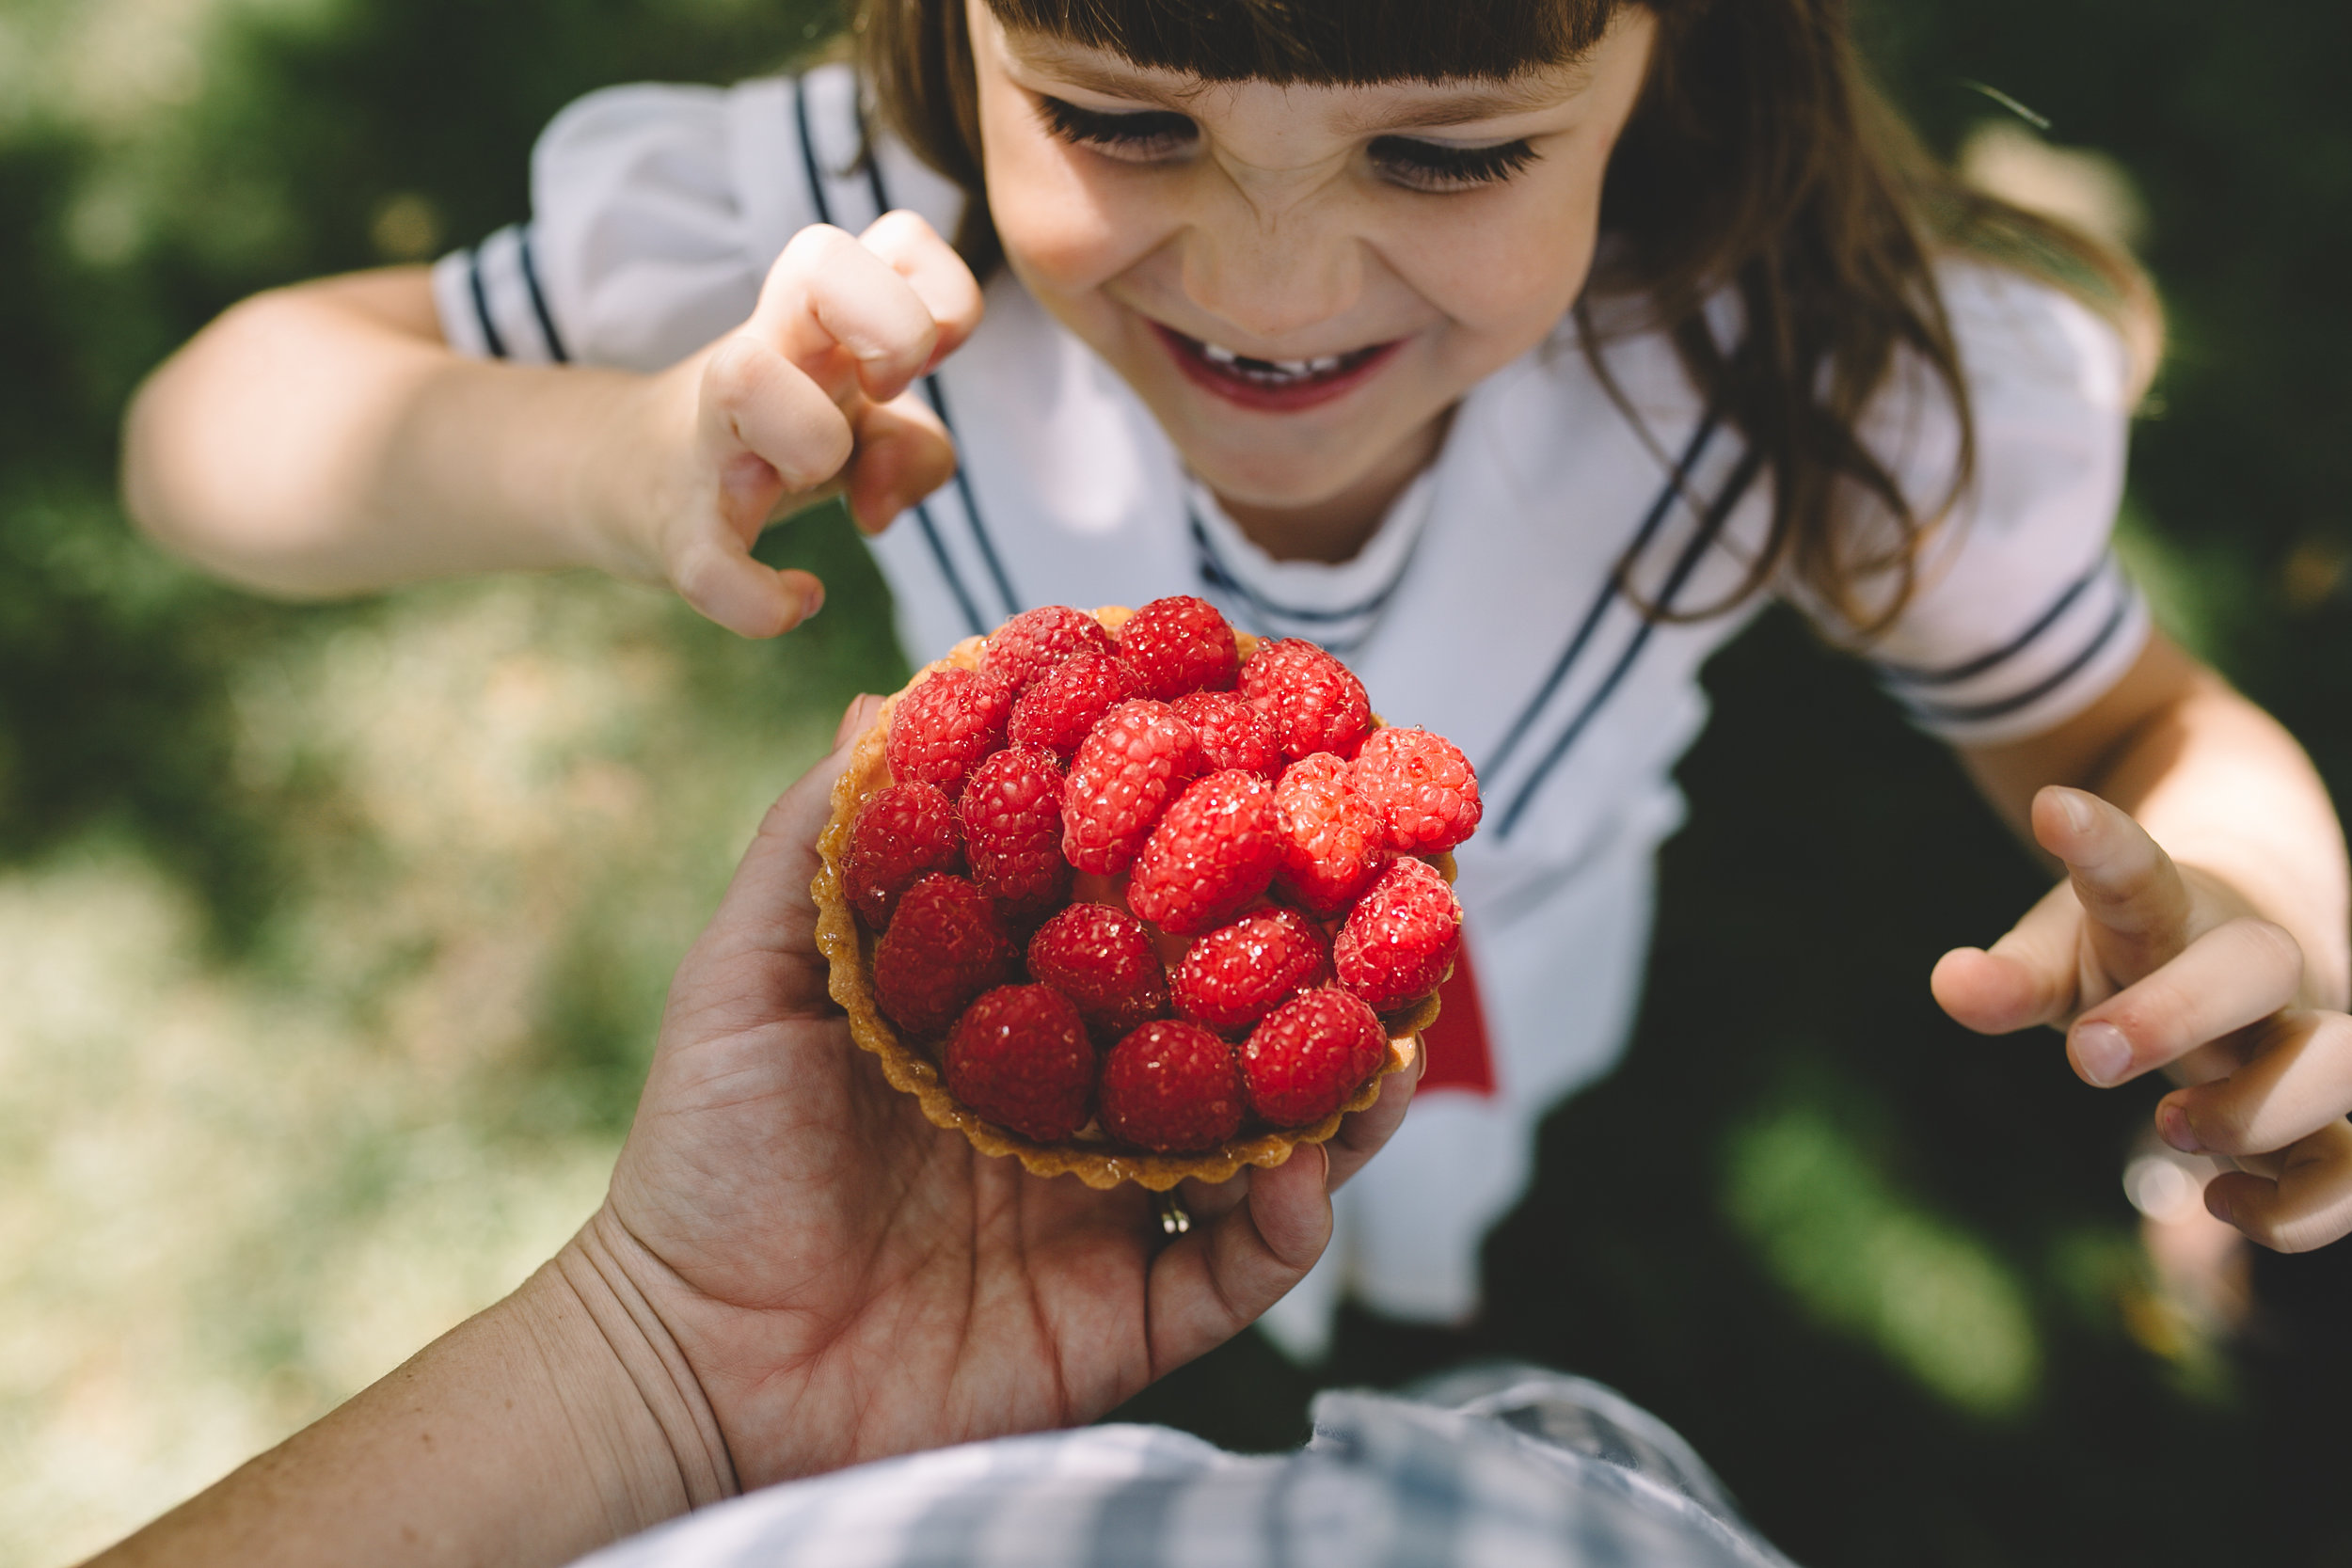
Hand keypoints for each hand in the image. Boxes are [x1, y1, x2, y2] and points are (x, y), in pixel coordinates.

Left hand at [580, 697, 1420, 1487]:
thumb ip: (816, 845)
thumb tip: (889, 697)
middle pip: (1225, 1030)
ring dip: (1340, 1095)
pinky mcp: (1126, 1320)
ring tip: (1393, 1040)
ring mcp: (1112, 1215)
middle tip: (1385, 908)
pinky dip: (1290, 1226)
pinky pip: (1237, 1274)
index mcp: (1014, 1022)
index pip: (1133, 928)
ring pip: (1262, 1145)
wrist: (687, 1363)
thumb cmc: (705, 1163)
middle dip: (1313, 975)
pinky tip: (1305, 1169)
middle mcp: (1082, 1108)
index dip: (1201, 863)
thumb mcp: (745, 981)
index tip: (1271, 784)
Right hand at [588, 212, 983, 638]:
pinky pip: (709, 564)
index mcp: (822, 319)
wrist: (631, 480)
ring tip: (815, 479)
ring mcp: (713, 432)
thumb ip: (913, 451)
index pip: (900, 239)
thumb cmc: (775, 438)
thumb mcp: (862, 427)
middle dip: (892, 329)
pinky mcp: (677, 525)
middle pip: (819, 257)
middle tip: (881, 393)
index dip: (943, 295)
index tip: (932, 363)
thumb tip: (879, 508)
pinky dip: (762, 599)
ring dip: (812, 437)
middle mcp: (767, 350)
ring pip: (743, 376)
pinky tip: (798, 599)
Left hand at [1933, 786, 2351, 1250]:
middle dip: (2174, 1011)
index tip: (2055, 811)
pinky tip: (2221, 1201)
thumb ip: (2012, 977)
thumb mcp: (2064, 953)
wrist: (2256, 951)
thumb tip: (1951, 986)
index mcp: (2174, 913)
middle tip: (2086, 1056)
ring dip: (2257, 1110)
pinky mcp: (2333, 1118)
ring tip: (2167, 1124)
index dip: (2100, 843)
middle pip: (2258, 962)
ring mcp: (2308, 1040)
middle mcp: (2257, 971)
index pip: (2139, 871)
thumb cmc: (2139, 953)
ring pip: (2344, 1062)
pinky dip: (2304, 1206)